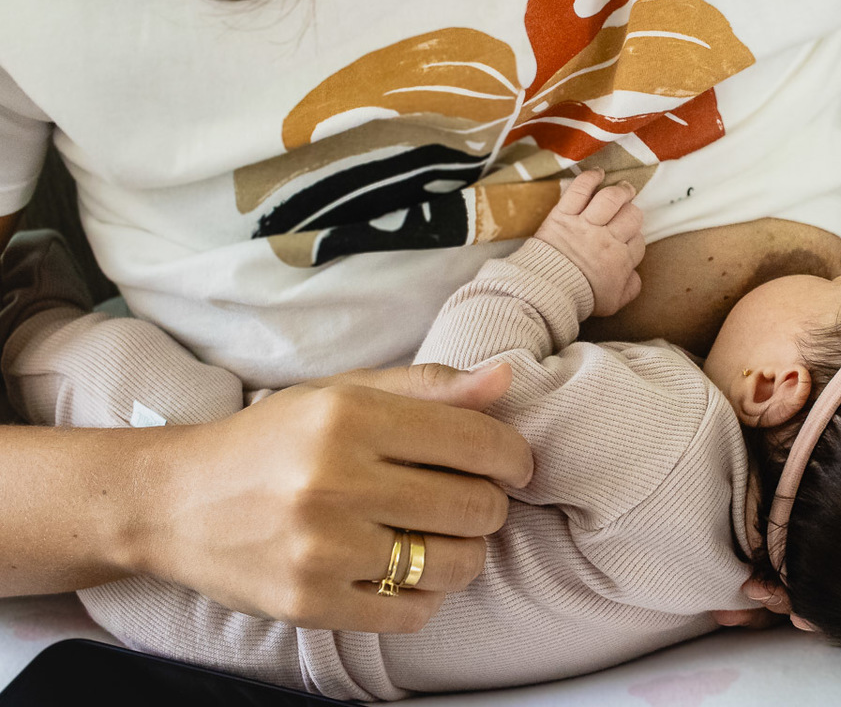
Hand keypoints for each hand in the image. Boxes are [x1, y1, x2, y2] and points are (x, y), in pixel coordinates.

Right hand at [136, 362, 531, 632]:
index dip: (513, 457)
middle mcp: (335, 481)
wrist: (174, 501)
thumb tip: (504, 381)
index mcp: (350, 417)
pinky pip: (413, 614)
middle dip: (491, 505)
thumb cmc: (271, 441)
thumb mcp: (342, 394)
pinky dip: (426, 597)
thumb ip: (427, 387)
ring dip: (466, 554)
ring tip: (442, 538)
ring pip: (454, 565)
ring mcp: (322, 549)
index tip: (513, 465)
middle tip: (474, 501)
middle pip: (475, 507)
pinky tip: (406, 571)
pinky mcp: (310, 603)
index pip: (477, 442)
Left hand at [534, 169, 644, 316]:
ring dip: (621, 191)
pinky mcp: (563, 215)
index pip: (638, 240)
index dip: (634, 237)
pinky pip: (580, 190)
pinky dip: (590, 178)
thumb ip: (630, 288)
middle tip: (629, 209)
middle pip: (631, 216)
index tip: (626, 238)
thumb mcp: (613, 302)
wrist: (546, 293)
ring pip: (611, 199)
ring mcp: (585, 224)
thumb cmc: (579, 298)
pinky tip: (598, 173)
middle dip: (632, 212)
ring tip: (624, 189)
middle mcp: (607, 239)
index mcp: (621, 260)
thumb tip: (635, 274)